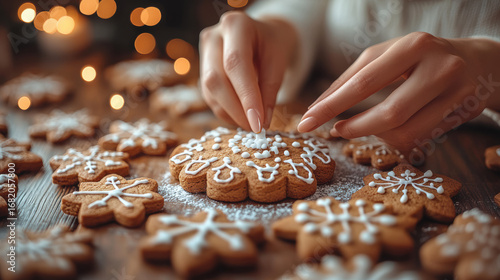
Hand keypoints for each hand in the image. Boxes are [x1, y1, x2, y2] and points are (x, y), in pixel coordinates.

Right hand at [199, 11, 296, 131]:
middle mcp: (213, 36)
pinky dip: (226, 111)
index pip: (236, 64)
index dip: (245, 97)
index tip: (258, 123)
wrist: (262, 36)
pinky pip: (209, 96)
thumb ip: (269, 91)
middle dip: (235, 109)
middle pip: (215, 79)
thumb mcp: (279, 63)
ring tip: (251, 123)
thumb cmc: (273, 46)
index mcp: (236, 25)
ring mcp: (203, 52)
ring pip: (209, 91)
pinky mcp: (201, 69)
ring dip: (230, 113)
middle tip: (255, 128)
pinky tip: (241, 117)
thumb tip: (262, 123)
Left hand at [298, 32, 499, 150]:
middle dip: (354, 128)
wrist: (477, 61)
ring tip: (357, 128)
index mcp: (410, 46)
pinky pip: (422, 137)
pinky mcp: (465, 110)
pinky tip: (385, 131)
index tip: (306, 122)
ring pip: (407, 131)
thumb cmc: (419, 58)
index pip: (362, 83)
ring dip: (375, 136)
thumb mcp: (386, 56)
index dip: (331, 106)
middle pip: (389, 113)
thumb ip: (353, 79)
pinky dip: (396, 138)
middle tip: (333, 133)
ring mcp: (455, 90)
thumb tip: (319, 107)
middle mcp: (437, 66)